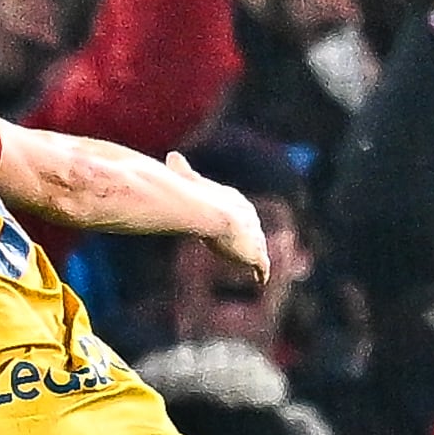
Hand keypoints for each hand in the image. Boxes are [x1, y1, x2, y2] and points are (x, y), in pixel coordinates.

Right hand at [170, 153, 269, 283]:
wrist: (211, 214)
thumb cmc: (198, 198)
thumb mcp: (189, 181)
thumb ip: (181, 170)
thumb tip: (171, 154)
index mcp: (236, 201)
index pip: (239, 210)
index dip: (235, 219)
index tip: (232, 227)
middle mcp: (250, 218)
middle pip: (253, 229)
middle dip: (252, 238)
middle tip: (249, 248)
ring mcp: (255, 237)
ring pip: (259, 248)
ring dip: (257, 256)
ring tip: (257, 267)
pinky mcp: (255, 256)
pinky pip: (262, 267)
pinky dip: (261, 273)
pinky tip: (261, 280)